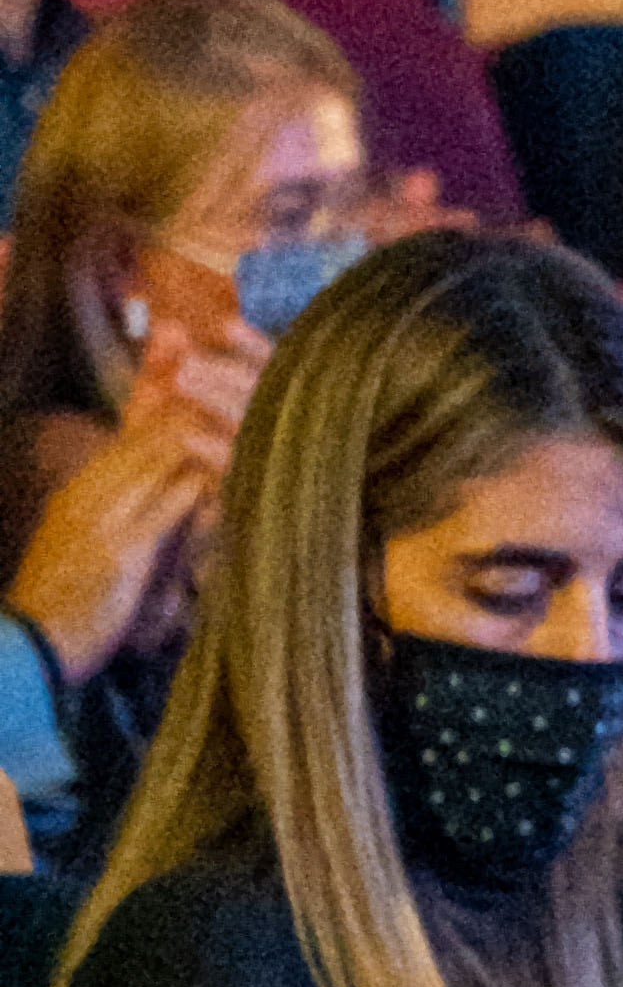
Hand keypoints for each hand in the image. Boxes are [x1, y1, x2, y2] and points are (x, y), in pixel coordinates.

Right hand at [9, 349, 245, 682]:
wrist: (26, 647)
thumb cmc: (62, 601)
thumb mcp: (88, 542)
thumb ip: (129, 510)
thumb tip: (173, 484)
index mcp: (83, 489)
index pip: (127, 426)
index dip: (156, 383)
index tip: (179, 341)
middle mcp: (91, 492)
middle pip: (143, 427)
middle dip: (178, 382)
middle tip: (209, 339)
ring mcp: (102, 518)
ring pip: (153, 457)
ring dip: (193, 423)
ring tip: (232, 389)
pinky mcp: (118, 551)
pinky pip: (162, 509)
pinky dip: (193, 485)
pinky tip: (223, 466)